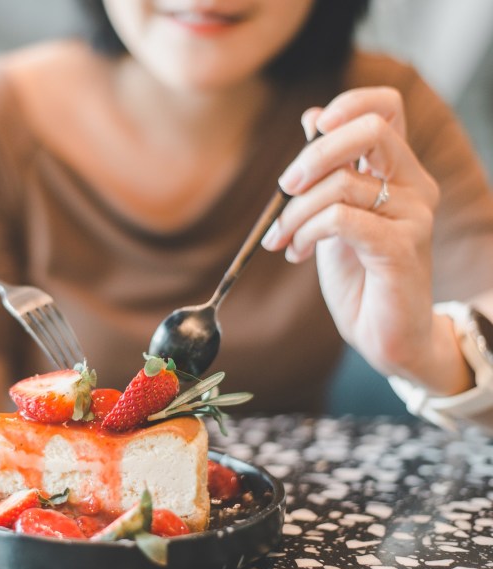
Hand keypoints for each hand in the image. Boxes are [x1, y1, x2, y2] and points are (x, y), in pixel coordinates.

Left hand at [261, 87, 469, 394]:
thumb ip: (327, 171)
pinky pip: (341, 219)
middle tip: (284, 188)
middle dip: (313, 155)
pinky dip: (307, 232)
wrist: (384, 335)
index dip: (348, 104)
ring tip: (282, 240)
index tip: (312, 129)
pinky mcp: (401, 247)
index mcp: (398, 172)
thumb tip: (312, 117)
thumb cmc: (359, 276)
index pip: (387, 108)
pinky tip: (297, 253)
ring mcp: (413, 216)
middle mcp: (414, 186)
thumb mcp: (332, 214)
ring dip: (294, 213)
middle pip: (370, 130)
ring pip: (341, 184)